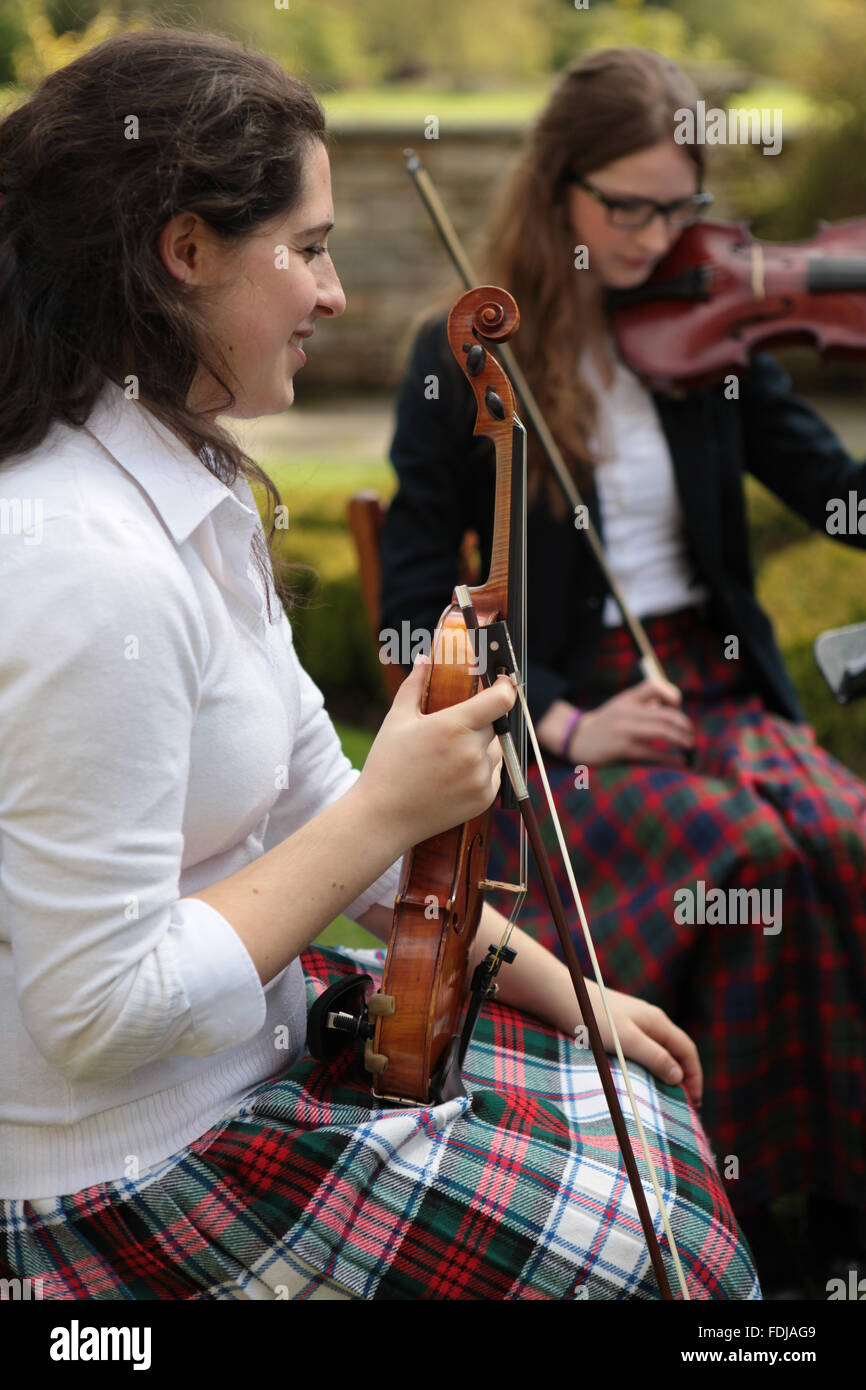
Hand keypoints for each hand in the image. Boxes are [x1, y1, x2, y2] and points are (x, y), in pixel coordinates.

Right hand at [357, 656, 515, 847]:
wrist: (383, 817)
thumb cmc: (387, 765)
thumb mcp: (397, 719)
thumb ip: (415, 685)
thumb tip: (425, 658)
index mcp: (453, 727)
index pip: (501, 699)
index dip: (506, 686)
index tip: (504, 681)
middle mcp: (472, 752)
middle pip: (497, 723)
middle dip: (484, 719)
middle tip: (460, 723)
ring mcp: (480, 777)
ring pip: (497, 749)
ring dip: (484, 744)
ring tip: (450, 753)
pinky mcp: (484, 798)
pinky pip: (494, 773)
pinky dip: (482, 768)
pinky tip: (454, 772)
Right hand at [571, 678, 693, 766]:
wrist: (577, 739)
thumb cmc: (605, 724)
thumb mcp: (621, 706)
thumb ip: (644, 704)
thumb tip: (671, 708)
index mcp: (627, 698)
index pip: (654, 686)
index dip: (671, 694)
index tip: (677, 706)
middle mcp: (626, 711)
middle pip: (665, 713)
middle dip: (684, 725)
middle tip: (691, 734)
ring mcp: (624, 729)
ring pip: (662, 731)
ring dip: (681, 739)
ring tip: (689, 745)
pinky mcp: (622, 748)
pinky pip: (652, 752)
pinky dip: (669, 757)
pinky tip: (679, 761)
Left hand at [580, 979, 702, 1107]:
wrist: (562, 996)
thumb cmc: (593, 1018)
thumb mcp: (626, 1041)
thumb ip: (654, 1056)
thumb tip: (678, 1077)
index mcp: (657, 1021)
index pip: (687, 1050)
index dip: (695, 1076)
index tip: (695, 1102)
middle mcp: (649, 1020)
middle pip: (675, 1050)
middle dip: (683, 1076)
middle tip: (684, 1104)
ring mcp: (634, 1022)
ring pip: (659, 1050)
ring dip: (665, 1072)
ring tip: (664, 1096)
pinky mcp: (618, 1026)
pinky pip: (642, 1049)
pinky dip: (649, 1066)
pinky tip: (640, 1078)